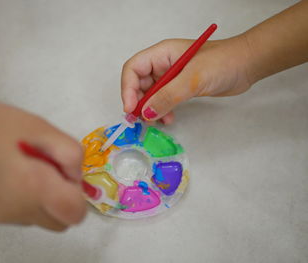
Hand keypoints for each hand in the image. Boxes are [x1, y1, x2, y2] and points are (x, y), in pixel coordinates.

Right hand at [0, 89, 85, 230]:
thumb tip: (76, 178)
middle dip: (63, 200)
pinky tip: (10, 177)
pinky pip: (19, 216)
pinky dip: (23, 202)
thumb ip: (72, 154)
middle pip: (59, 222)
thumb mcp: (46, 130)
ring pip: (39, 219)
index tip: (64, 175)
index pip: (74, 214)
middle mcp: (16, 210)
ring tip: (26, 170)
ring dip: (42, 201)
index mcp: (33, 187)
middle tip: (50, 172)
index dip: (77, 196)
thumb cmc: (1, 124)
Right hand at [121, 35, 251, 123]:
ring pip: (151, 95)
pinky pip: (164, 100)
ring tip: (157, 122)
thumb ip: (168, 96)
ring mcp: (171, 77)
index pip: (133, 69)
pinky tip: (168, 119)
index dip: (128, 88)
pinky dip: (162, 111)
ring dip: (150, 109)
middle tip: (141, 120)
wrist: (247, 65)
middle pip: (138, 83)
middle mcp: (163, 65)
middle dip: (138, 102)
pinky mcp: (181, 88)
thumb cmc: (222, 63)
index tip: (131, 108)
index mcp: (161, 54)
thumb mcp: (192, 79)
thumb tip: (146, 114)